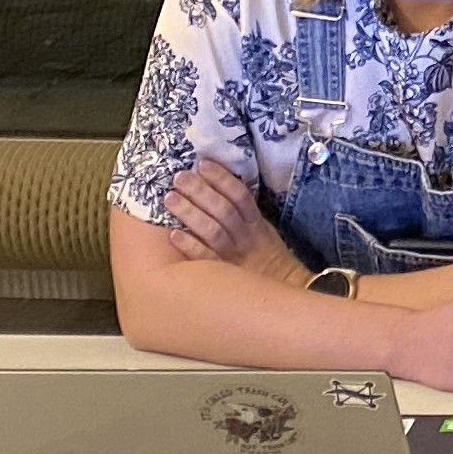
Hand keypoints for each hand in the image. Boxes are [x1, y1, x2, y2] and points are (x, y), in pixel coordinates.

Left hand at [159, 160, 302, 284]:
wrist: (283, 290)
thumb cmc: (267, 259)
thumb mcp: (263, 232)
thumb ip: (243, 213)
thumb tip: (216, 186)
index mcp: (256, 224)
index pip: (240, 196)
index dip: (222, 178)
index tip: (203, 163)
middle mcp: (244, 237)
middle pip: (223, 210)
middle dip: (200, 191)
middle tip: (179, 177)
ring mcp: (233, 255)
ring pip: (212, 230)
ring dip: (190, 213)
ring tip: (170, 198)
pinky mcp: (222, 274)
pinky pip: (205, 258)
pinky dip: (190, 245)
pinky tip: (172, 234)